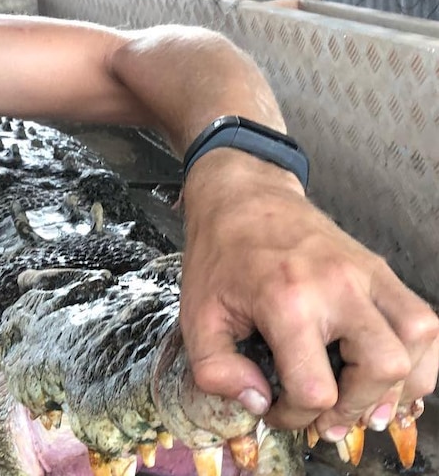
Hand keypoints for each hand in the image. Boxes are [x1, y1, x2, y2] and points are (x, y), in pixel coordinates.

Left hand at [178, 150, 438, 442]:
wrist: (242, 196)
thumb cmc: (218, 254)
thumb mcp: (195, 314)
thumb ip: (215, 368)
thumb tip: (257, 401)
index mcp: (285, 301)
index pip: (315, 388)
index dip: (295, 416)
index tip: (277, 410)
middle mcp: (336, 286)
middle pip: (381, 368)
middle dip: (354, 408)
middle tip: (325, 416)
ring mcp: (366, 273)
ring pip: (416, 342)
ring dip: (396, 385)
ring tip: (362, 400)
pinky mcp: (379, 268)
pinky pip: (424, 319)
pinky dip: (419, 356)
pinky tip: (391, 375)